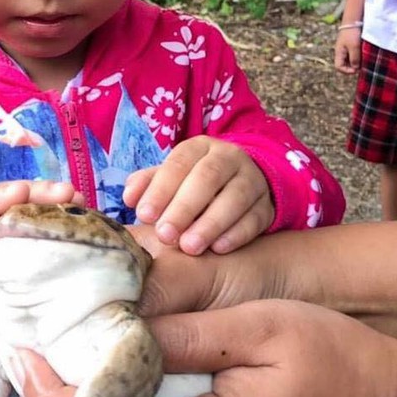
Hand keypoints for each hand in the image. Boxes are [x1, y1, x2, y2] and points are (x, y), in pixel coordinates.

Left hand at [123, 137, 273, 253]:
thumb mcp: (170, 178)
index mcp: (199, 147)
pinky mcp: (267, 205)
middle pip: (208, 178)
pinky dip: (237, 234)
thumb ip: (148, 185)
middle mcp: (229, 158)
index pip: (179, 163)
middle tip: (165, 235)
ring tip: (189, 247)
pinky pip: (255, 218)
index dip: (160, 188)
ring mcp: (252, 180)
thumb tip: (129, 197)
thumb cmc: (192, 184)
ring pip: (235, 198)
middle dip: (184, 207)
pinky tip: (218, 249)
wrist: (241, 184)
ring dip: (210, 223)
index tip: (145, 215)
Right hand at [334, 28, 361, 74]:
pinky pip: (353, 55)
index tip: (356, 70)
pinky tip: (364, 55)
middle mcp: (341, 52)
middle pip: (344, 65)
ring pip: (349, 60)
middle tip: (362, 66)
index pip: (339, 67)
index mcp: (339, 53)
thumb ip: (354, 58)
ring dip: (356, 62)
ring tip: (364, 60)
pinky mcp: (350, 45)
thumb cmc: (351, 33)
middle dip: (352, 67)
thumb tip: (355, 68)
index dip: (347, 71)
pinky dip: (358, 57)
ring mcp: (345, 49)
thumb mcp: (354, 47)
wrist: (353, 20)